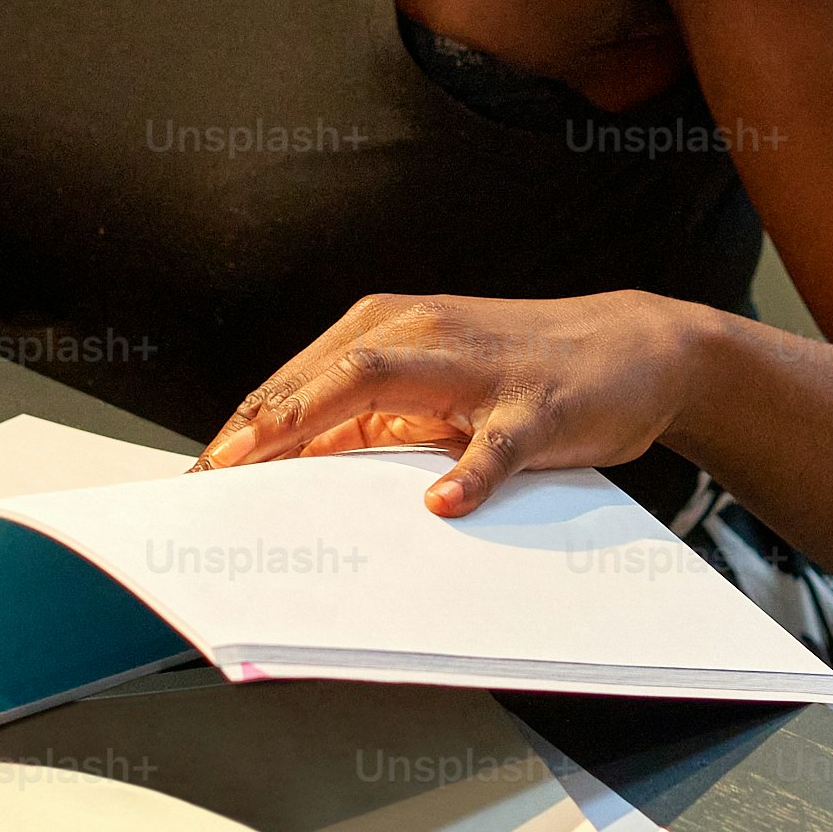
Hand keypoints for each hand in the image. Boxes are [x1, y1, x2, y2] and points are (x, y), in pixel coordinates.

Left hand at [195, 290, 712, 515]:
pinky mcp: (534, 404)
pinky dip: (468, 471)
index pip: (298, 380)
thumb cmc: (520, 370)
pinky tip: (442, 503)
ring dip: (319, 423)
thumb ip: (366, 423)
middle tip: (212, 478)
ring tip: (272, 470)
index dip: (244, 427)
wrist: (633, 344)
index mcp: (388, 329)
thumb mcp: (432, 394)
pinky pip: (494, 441)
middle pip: (323, 375)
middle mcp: (422, 333)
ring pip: (382, 383)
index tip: (199, 478)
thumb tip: (288, 469)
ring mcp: (477, 367)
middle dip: (260, 427)